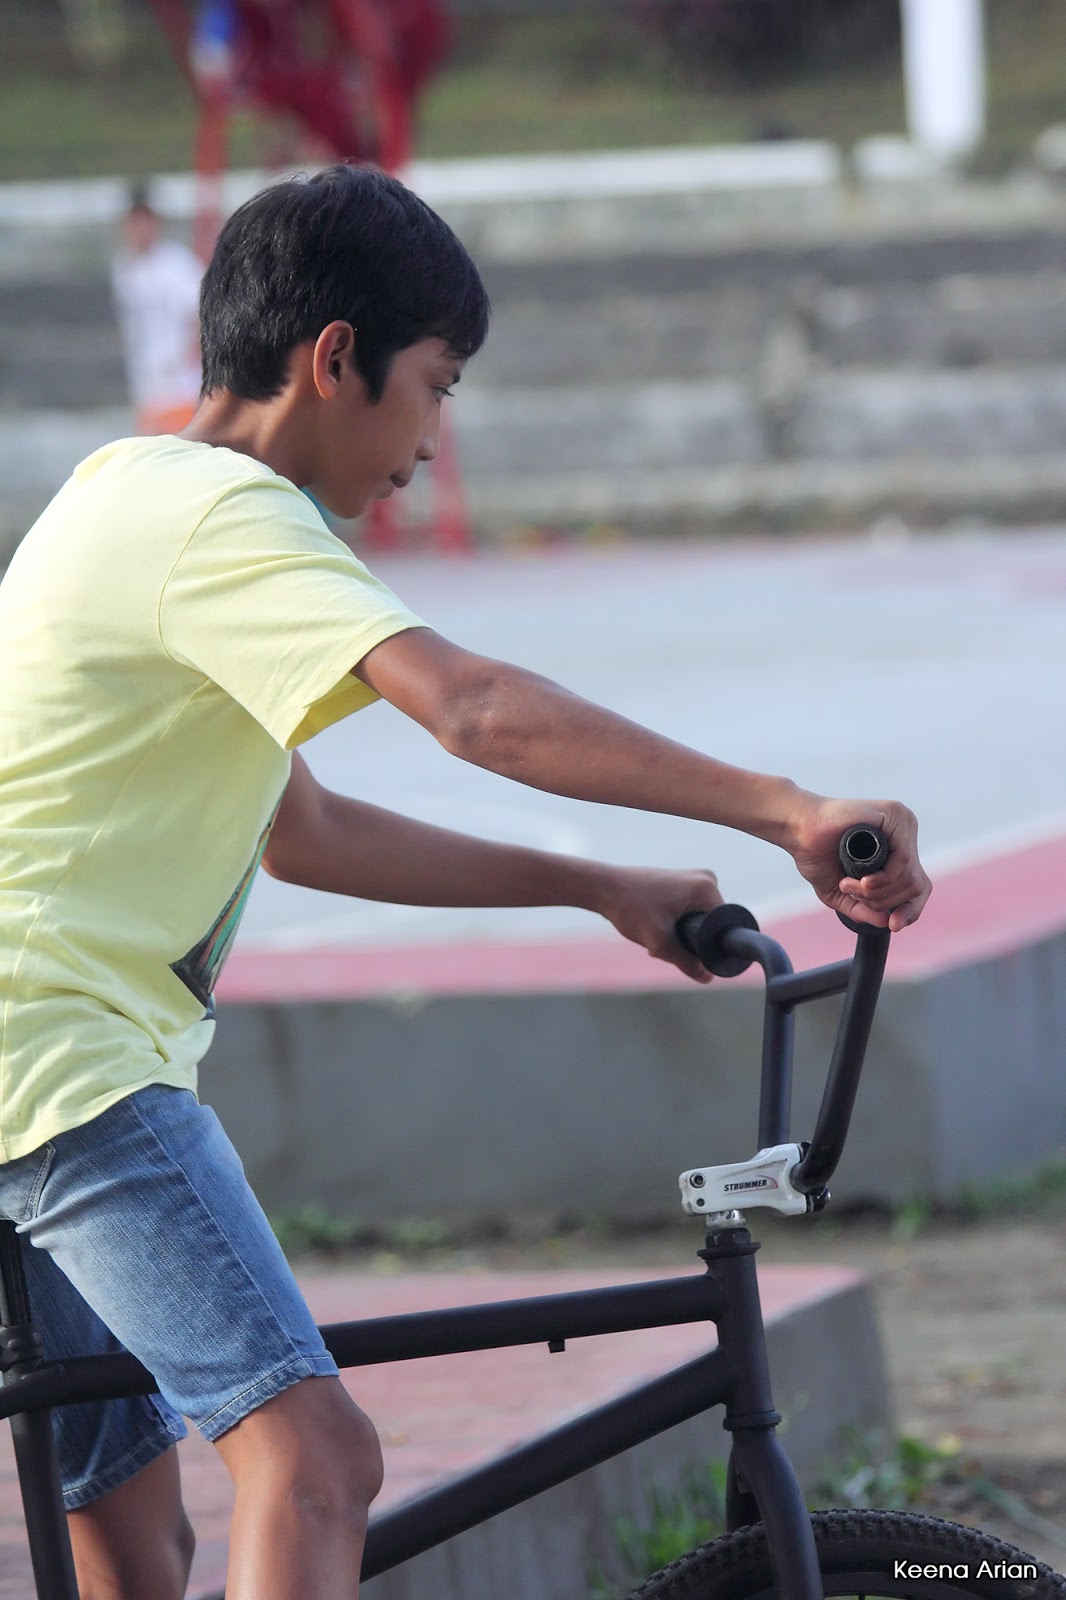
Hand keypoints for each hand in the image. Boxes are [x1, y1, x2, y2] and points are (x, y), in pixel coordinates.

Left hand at [593, 865, 723, 982]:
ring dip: (679, 935)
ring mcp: (694, 880)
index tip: (685, 954)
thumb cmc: (630, 908)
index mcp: (707, 887)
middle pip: (710, 925)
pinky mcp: (682, 883)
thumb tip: (707, 978)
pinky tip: (653, 926)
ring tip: (654, 935)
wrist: (603, 887)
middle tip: (663, 944)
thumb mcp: (659, 941)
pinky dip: (673, 925)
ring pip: (698, 921)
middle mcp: (706, 879)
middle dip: (689, 941)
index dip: (708, 947)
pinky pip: (689, 913)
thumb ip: (685, 962)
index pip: (722, 927)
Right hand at [786, 793, 930, 931]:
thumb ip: (864, 910)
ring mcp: (902, 824)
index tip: (893, 925)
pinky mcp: (895, 815)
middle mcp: (904, 835)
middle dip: (884, 902)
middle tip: (852, 894)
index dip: (911, 910)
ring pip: (910, 877)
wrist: (797, 829)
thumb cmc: (816, 854)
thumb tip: (888, 922)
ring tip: (849, 886)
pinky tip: (862, 880)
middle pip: (916, 886)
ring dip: (878, 892)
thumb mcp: (841, 893)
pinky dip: (883, 879)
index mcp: (896, 849)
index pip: (920, 886)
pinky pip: (904, 860)